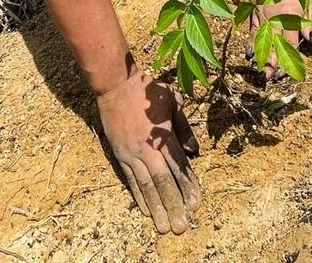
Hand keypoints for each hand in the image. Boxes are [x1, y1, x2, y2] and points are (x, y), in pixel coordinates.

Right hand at [95, 66, 200, 233]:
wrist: (116, 85)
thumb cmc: (147, 90)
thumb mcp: (173, 101)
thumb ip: (184, 126)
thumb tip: (195, 150)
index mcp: (164, 137)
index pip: (179, 167)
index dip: (188, 187)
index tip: (195, 205)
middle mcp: (148, 150)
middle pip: (164, 182)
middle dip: (173, 205)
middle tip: (180, 226)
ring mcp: (132, 154)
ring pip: (147, 186)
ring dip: (157, 208)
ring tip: (163, 226)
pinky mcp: (120, 155)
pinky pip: (131, 180)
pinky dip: (139, 197)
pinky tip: (146, 210)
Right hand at [249, 0, 311, 80]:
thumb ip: (309, 20)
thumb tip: (311, 39)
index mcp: (290, 15)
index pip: (290, 43)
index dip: (288, 60)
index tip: (286, 74)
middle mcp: (274, 17)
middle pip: (273, 45)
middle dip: (272, 64)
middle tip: (269, 80)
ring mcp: (261, 14)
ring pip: (261, 39)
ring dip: (260, 57)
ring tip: (258, 72)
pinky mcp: (253, 10)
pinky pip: (251, 29)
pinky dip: (250, 42)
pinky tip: (249, 54)